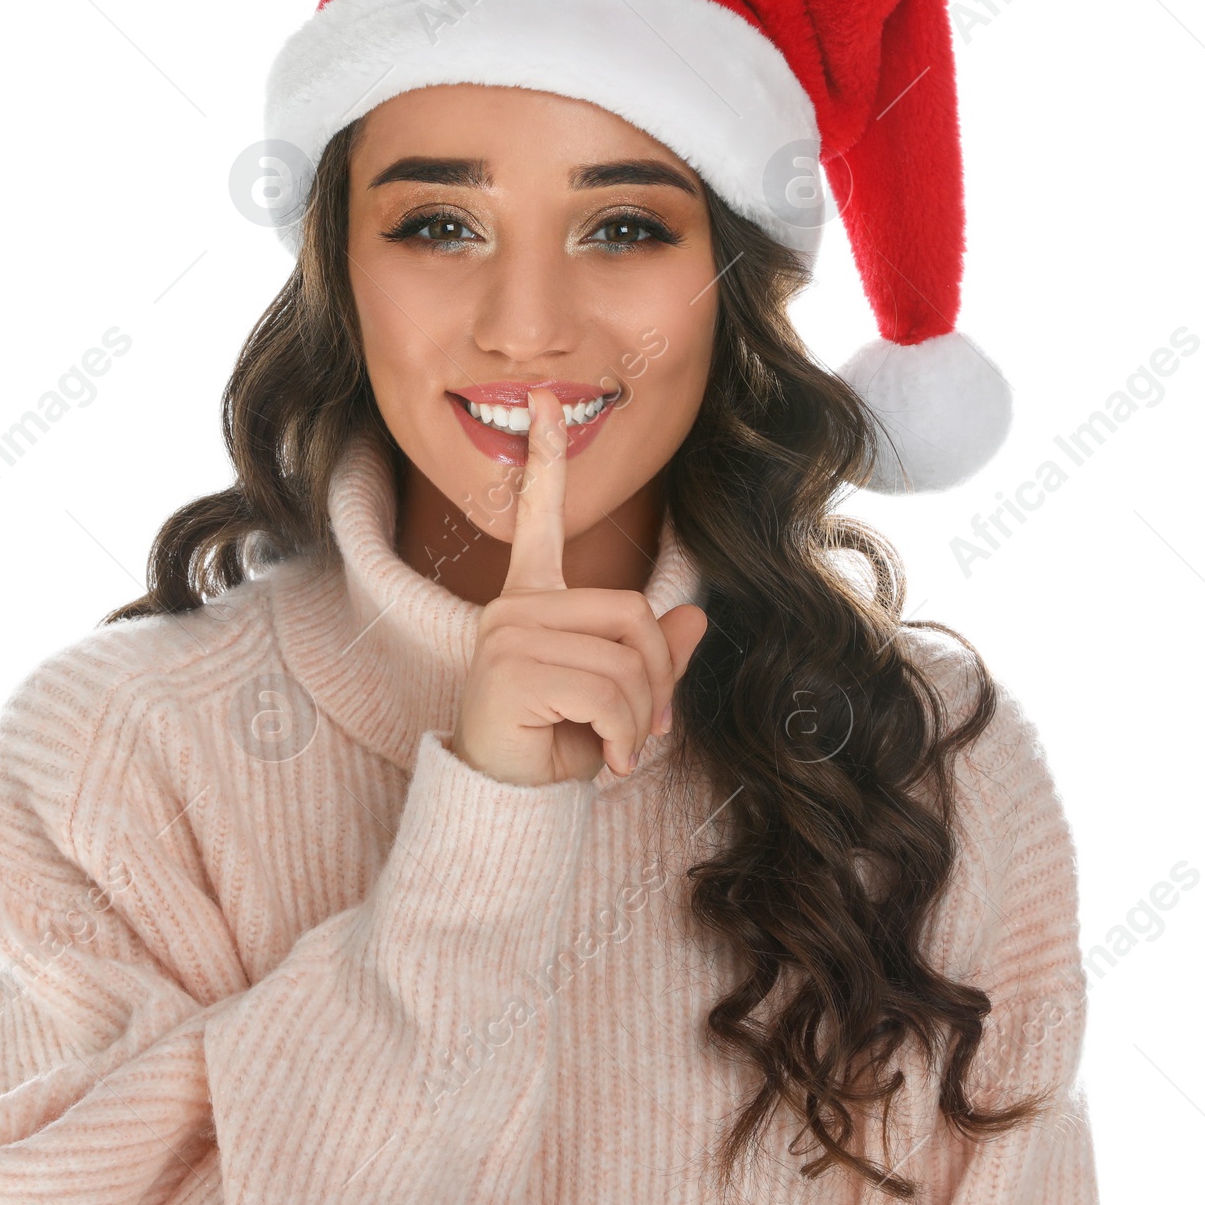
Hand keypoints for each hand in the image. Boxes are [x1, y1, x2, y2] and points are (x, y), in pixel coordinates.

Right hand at [448, 387, 708, 786]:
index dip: (546, 460)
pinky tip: (605, 758)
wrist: (507, 801)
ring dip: (640, 715)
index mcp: (532, 599)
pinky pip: (608, 688)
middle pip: (632, 612)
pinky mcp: (512, 668)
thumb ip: (653, 655)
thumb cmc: (554, 744)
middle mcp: (514, 606)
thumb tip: (697, 615)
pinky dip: (624, 734)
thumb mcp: (616, 696)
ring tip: (618, 746)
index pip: (539, 519)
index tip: (547, 402)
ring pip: (626, 656)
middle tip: (643, 729)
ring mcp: (508, 633)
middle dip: (656, 677)